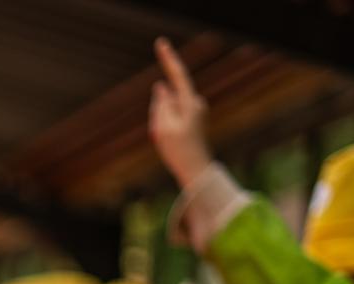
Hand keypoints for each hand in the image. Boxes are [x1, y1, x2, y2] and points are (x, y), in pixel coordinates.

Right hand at [149, 37, 213, 188]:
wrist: (196, 171)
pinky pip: (169, 118)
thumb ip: (160, 104)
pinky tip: (170, 144)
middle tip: (161, 137)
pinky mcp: (190, 120)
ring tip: (167, 142)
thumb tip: (162, 88)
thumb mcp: (163, 128)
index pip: (177, 75)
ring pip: (166, 109)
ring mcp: (193, 112)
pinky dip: (163, 128)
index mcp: (190, 103)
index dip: (168, 58)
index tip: (160, 43)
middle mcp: (195, 103)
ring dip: (160, 123)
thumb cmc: (179, 151)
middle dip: (157, 113)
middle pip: (167, 98)